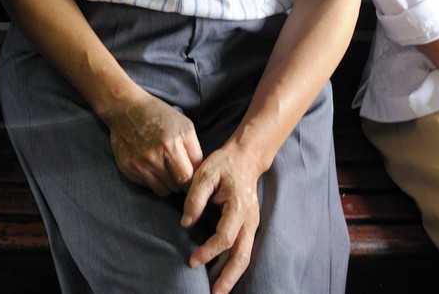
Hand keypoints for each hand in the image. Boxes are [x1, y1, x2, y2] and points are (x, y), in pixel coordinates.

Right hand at [100, 91, 202, 195]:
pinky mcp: (127, 168)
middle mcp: (152, 157)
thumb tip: (198, 174)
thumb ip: (195, 152)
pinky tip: (152, 166)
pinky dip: (153, 180)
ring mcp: (137, 164)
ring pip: (161, 190)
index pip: (186, 178)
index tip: (194, 179)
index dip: (192, 181)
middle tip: (180, 172)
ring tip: (167, 169)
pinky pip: (147, 186)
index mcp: (169, 144)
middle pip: (174, 187)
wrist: (126, 108)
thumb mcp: (184, 126)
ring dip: (168, 184)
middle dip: (181, 183)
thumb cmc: (159, 115)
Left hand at [182, 145, 263, 293]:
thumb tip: (186, 223)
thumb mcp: (205, 173)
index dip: (209, 252)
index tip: (192, 261)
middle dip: (228, 278)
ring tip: (217, 291)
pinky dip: (233, 266)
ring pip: (244, 257)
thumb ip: (194, 198)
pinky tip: (220, 275)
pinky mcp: (249, 227)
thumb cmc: (224, 164)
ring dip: (231, 276)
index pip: (225, 238)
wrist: (246, 158)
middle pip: (242, 256)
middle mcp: (250, 220)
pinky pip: (242, 251)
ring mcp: (252, 225)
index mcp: (239, 207)